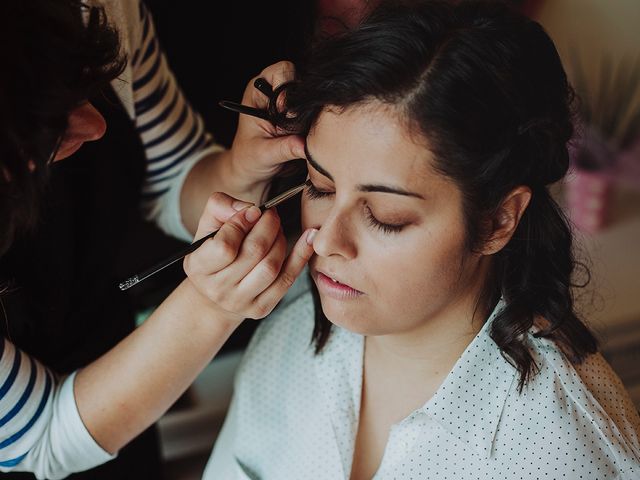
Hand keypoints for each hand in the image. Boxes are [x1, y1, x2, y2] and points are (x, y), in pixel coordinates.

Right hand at [183, 192, 315, 322]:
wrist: (214, 293)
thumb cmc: (212, 253)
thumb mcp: (207, 228)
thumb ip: (220, 207)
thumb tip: (249, 209)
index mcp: (199, 267)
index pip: (224, 246)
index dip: (241, 224)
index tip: (252, 211)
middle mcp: (217, 289)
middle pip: (253, 253)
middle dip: (268, 226)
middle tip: (271, 215)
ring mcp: (240, 302)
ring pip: (271, 266)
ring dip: (280, 240)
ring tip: (277, 228)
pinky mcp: (261, 308)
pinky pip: (287, 279)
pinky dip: (301, 256)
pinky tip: (308, 238)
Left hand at [226, 61, 304, 202]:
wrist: (254, 172)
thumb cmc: (249, 159)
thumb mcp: (263, 154)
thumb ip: (283, 148)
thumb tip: (303, 146)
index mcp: (259, 91)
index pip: (281, 71)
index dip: (285, 89)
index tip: (283, 111)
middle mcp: (278, 92)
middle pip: (302, 82)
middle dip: (302, 103)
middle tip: (296, 126)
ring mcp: (294, 104)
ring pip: (314, 99)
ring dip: (312, 116)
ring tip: (300, 136)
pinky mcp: (306, 117)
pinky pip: (320, 115)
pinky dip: (318, 126)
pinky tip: (309, 139)